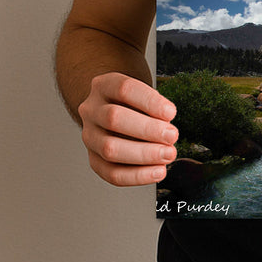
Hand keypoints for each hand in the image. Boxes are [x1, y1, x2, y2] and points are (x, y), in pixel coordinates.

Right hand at [77, 72, 178, 186]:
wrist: (112, 110)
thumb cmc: (134, 102)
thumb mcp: (142, 93)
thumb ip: (154, 106)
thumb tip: (167, 127)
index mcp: (104, 85)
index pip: (124, 89)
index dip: (150, 101)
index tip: (171, 112)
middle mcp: (91, 109)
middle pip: (114, 118)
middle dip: (148, 130)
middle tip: (172, 136)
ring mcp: (89, 135)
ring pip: (109, 148)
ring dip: (144, 154)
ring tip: (168, 154)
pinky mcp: (93, 159)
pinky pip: (111, 173)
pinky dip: (137, 176)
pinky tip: (158, 171)